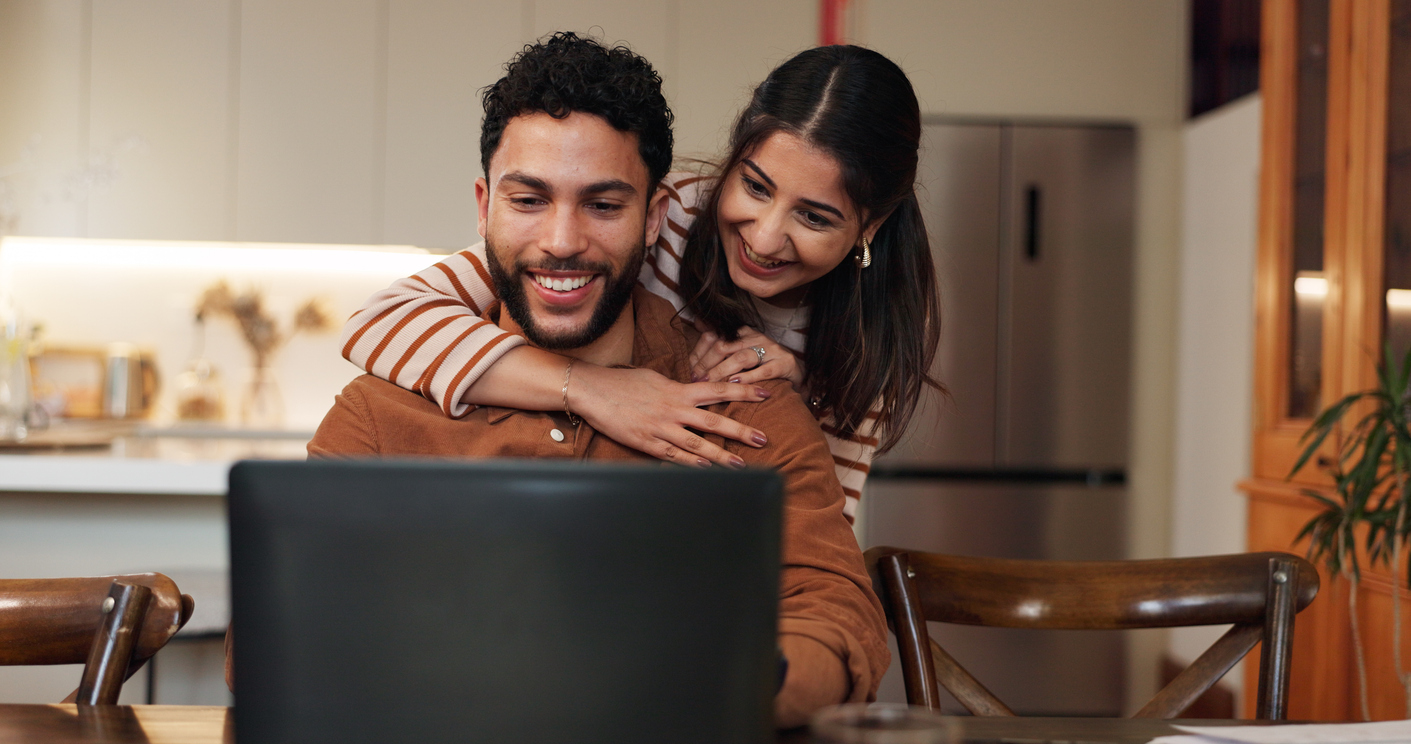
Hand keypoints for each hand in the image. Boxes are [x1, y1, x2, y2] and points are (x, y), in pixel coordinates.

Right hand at [570, 364, 772, 467]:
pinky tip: (706, 471)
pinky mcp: (646, 443)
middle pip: (713, 421)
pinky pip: (673, 456)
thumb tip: (693, 392)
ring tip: (740, 465)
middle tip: (762, 439)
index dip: (743, 391)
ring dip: (719, 456)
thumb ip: (677, 388)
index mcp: (677, 390)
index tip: (765, 393)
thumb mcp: (656, 378)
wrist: (592, 390)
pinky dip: (690, 464)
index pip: (717, 389)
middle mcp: (673, 409)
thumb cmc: (623, 382)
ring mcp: (660, 428)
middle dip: (739, 431)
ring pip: (696, 445)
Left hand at [690, 324, 803, 390]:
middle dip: (706, 364)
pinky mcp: (784, 363)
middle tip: (696, 379)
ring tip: (710, 383)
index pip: (714, 336)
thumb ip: (720, 341)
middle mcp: (756, 337)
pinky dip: (748, 377)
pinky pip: (764, 370)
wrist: (795, 375)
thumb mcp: (740, 352)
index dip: (699, 353)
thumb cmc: (762, 366)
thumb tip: (698, 321)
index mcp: (742, 332)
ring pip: (742, 357)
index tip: (688, 369)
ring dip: (722, 371)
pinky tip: (735, 384)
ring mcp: (771, 349)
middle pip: (724, 346)